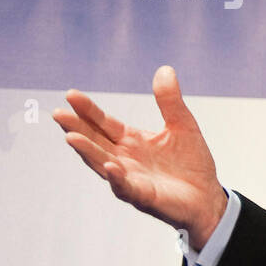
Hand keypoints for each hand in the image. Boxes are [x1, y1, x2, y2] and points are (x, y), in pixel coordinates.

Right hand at [53, 66, 227, 248]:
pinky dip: (117, 178)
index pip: (104, 123)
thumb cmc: (191, 164)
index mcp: (131, 141)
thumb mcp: (183, 126)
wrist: (208, 197)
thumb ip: (170, 101)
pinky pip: (126, 187)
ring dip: (88, 152)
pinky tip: (110, 167)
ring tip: (72, 138)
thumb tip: (164, 69)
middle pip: (95, 141)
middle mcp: (124, 159)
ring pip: (103, 164)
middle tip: (58, 113)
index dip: (88, 110)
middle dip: (76, 128)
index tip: (70, 94)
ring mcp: (130, 178)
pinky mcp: (143, 196)